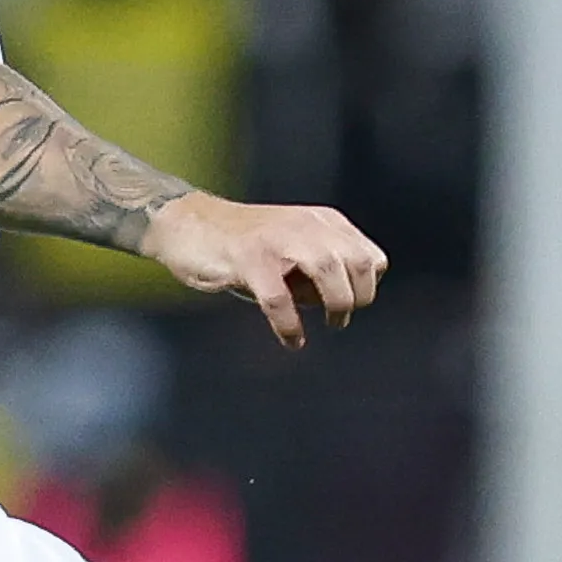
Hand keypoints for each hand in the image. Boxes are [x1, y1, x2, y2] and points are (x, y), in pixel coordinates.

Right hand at [146, 192, 384, 347]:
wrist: (189, 224)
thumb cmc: (245, 246)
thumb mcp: (294, 245)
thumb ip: (321, 269)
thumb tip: (345, 305)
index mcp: (323, 222)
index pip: (372, 257)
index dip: (367, 287)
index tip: (351, 302)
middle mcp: (307, 225)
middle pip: (359, 264)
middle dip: (358, 298)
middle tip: (338, 318)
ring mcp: (278, 240)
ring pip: (329, 272)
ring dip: (335, 306)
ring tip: (328, 325)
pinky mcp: (250, 258)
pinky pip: (280, 299)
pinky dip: (290, 326)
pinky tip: (292, 339)